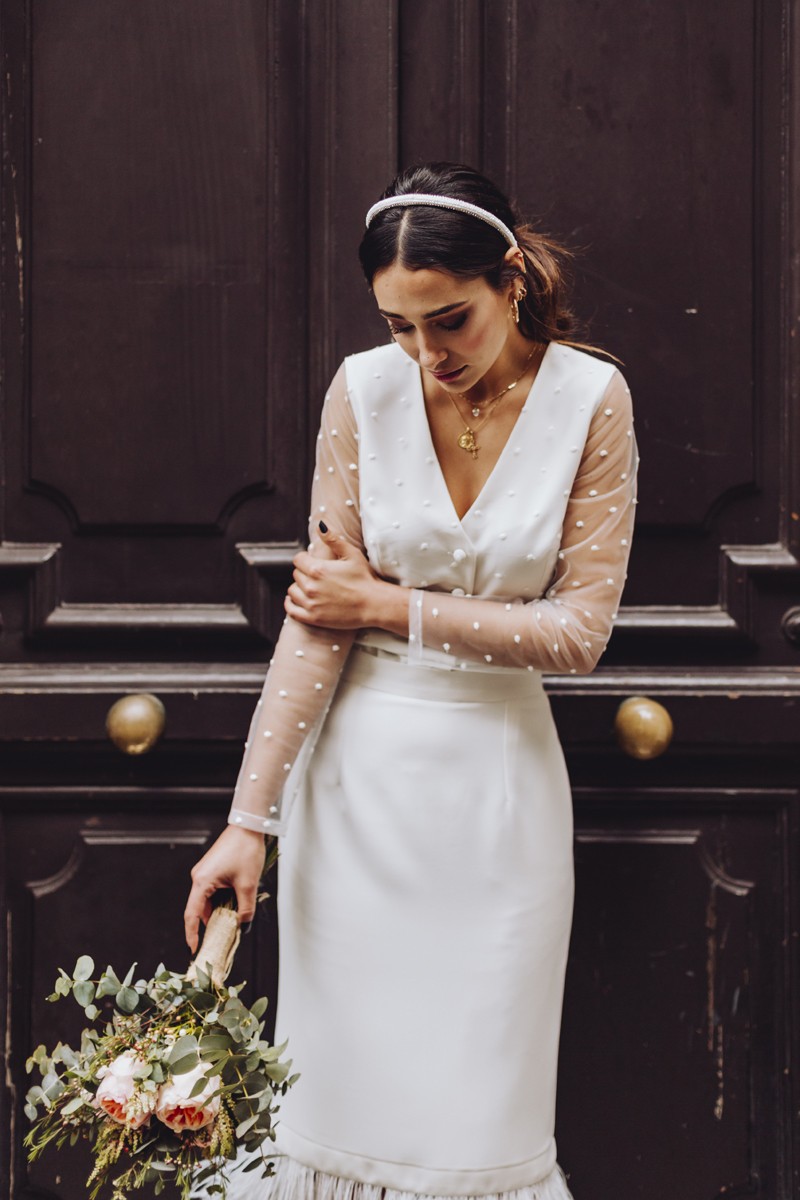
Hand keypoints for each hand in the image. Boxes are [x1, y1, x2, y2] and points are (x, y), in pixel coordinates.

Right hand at [184, 825, 265, 952]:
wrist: (248, 826)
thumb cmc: (245, 850)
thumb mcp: (248, 884)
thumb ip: (245, 909)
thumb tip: (243, 925)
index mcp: (202, 881)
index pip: (191, 914)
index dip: (192, 933)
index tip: (194, 949)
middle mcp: (199, 877)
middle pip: (200, 908)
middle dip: (212, 923)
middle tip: (223, 938)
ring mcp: (204, 872)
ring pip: (209, 900)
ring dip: (219, 911)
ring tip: (234, 921)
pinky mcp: (212, 869)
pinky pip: (213, 891)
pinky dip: (222, 900)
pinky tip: (234, 906)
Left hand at [285, 523, 381, 628]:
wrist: (374, 604)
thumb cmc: (365, 578)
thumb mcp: (352, 554)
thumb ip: (333, 539)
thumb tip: (320, 525)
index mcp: (318, 569)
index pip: (298, 560)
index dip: (305, 559)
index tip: (312, 562)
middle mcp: (311, 586)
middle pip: (296, 575)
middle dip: (304, 573)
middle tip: (317, 576)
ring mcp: (311, 603)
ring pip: (292, 591)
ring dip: (299, 588)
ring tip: (311, 588)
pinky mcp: (313, 618)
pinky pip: (292, 610)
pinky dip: (290, 604)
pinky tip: (295, 600)